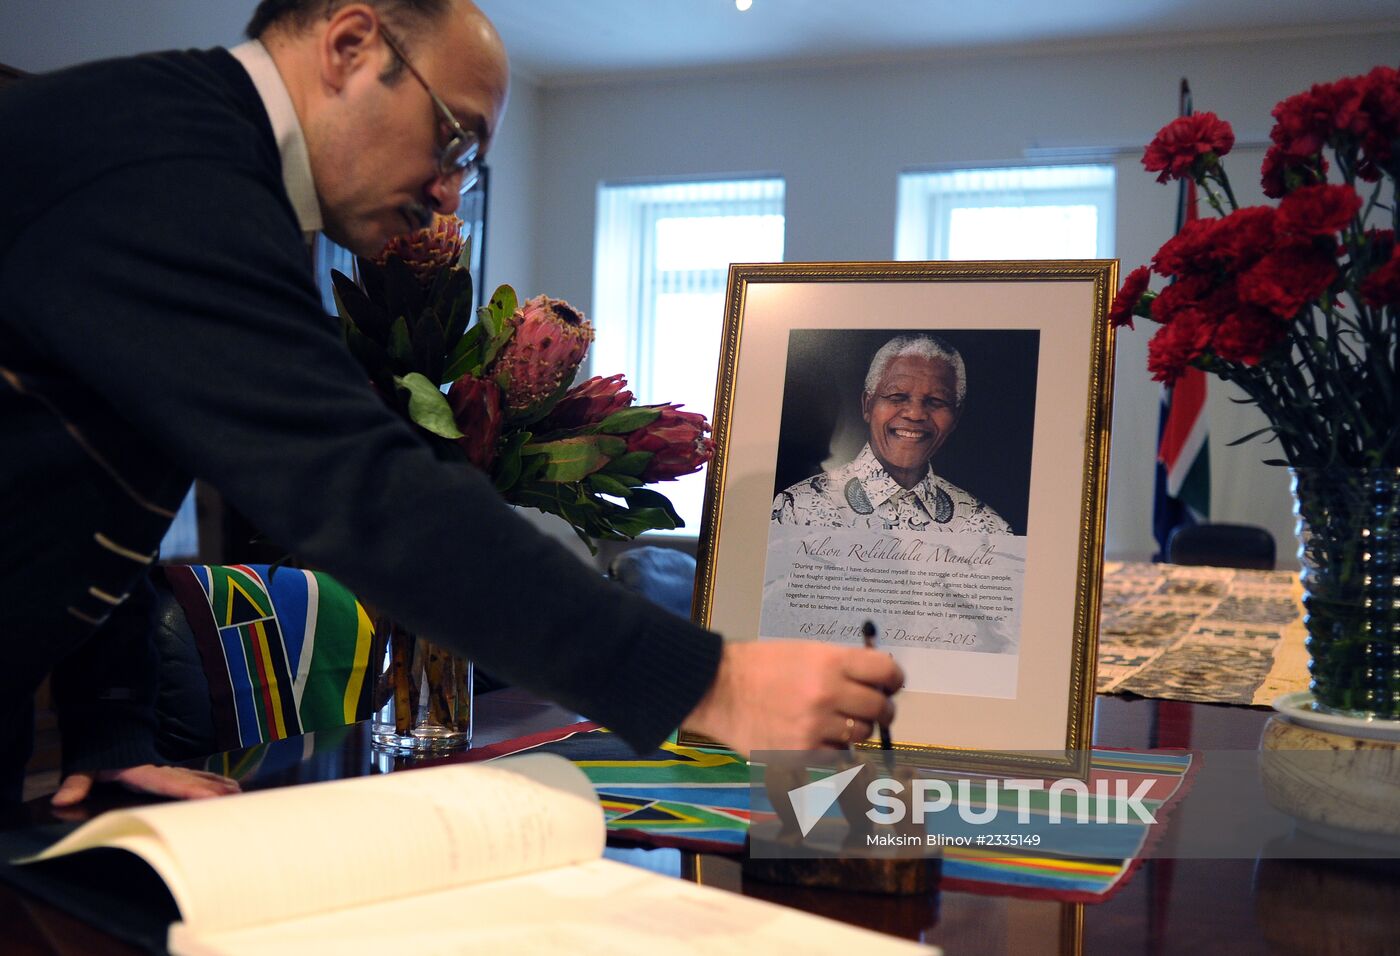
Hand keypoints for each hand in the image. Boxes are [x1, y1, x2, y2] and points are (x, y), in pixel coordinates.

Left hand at [51, 765, 241, 806]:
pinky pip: (198, 775)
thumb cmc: (100, 753)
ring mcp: (169, 769)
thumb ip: (77, 783)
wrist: (110, 730)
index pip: (169, 783)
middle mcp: (161, 770)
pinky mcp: (172, 770)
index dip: (190, 791)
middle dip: (214, 791)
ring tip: (239, 795)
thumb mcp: (86, 766)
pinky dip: (215, 781)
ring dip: (219, 785)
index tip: (210, 798)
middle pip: (192, 781)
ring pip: (199, 776)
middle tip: (236, 801)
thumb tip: (62, 800)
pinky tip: (229, 787)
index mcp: (142, 772)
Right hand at [682, 641, 902, 756]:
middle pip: (879, 707)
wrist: (717, 688)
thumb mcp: (804, 651)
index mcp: (831, 661)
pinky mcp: (800, 751)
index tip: (889, 685)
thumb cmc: (759, 666)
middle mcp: (828, 693)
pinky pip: (836, 756)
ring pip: (860, 734)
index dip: (893, 679)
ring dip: (855, 730)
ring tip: (836, 722)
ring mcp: (815, 725)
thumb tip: (876, 680)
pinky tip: (818, 737)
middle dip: (880, 709)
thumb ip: (841, 666)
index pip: (886, 672)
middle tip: (872, 709)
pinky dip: (832, 749)